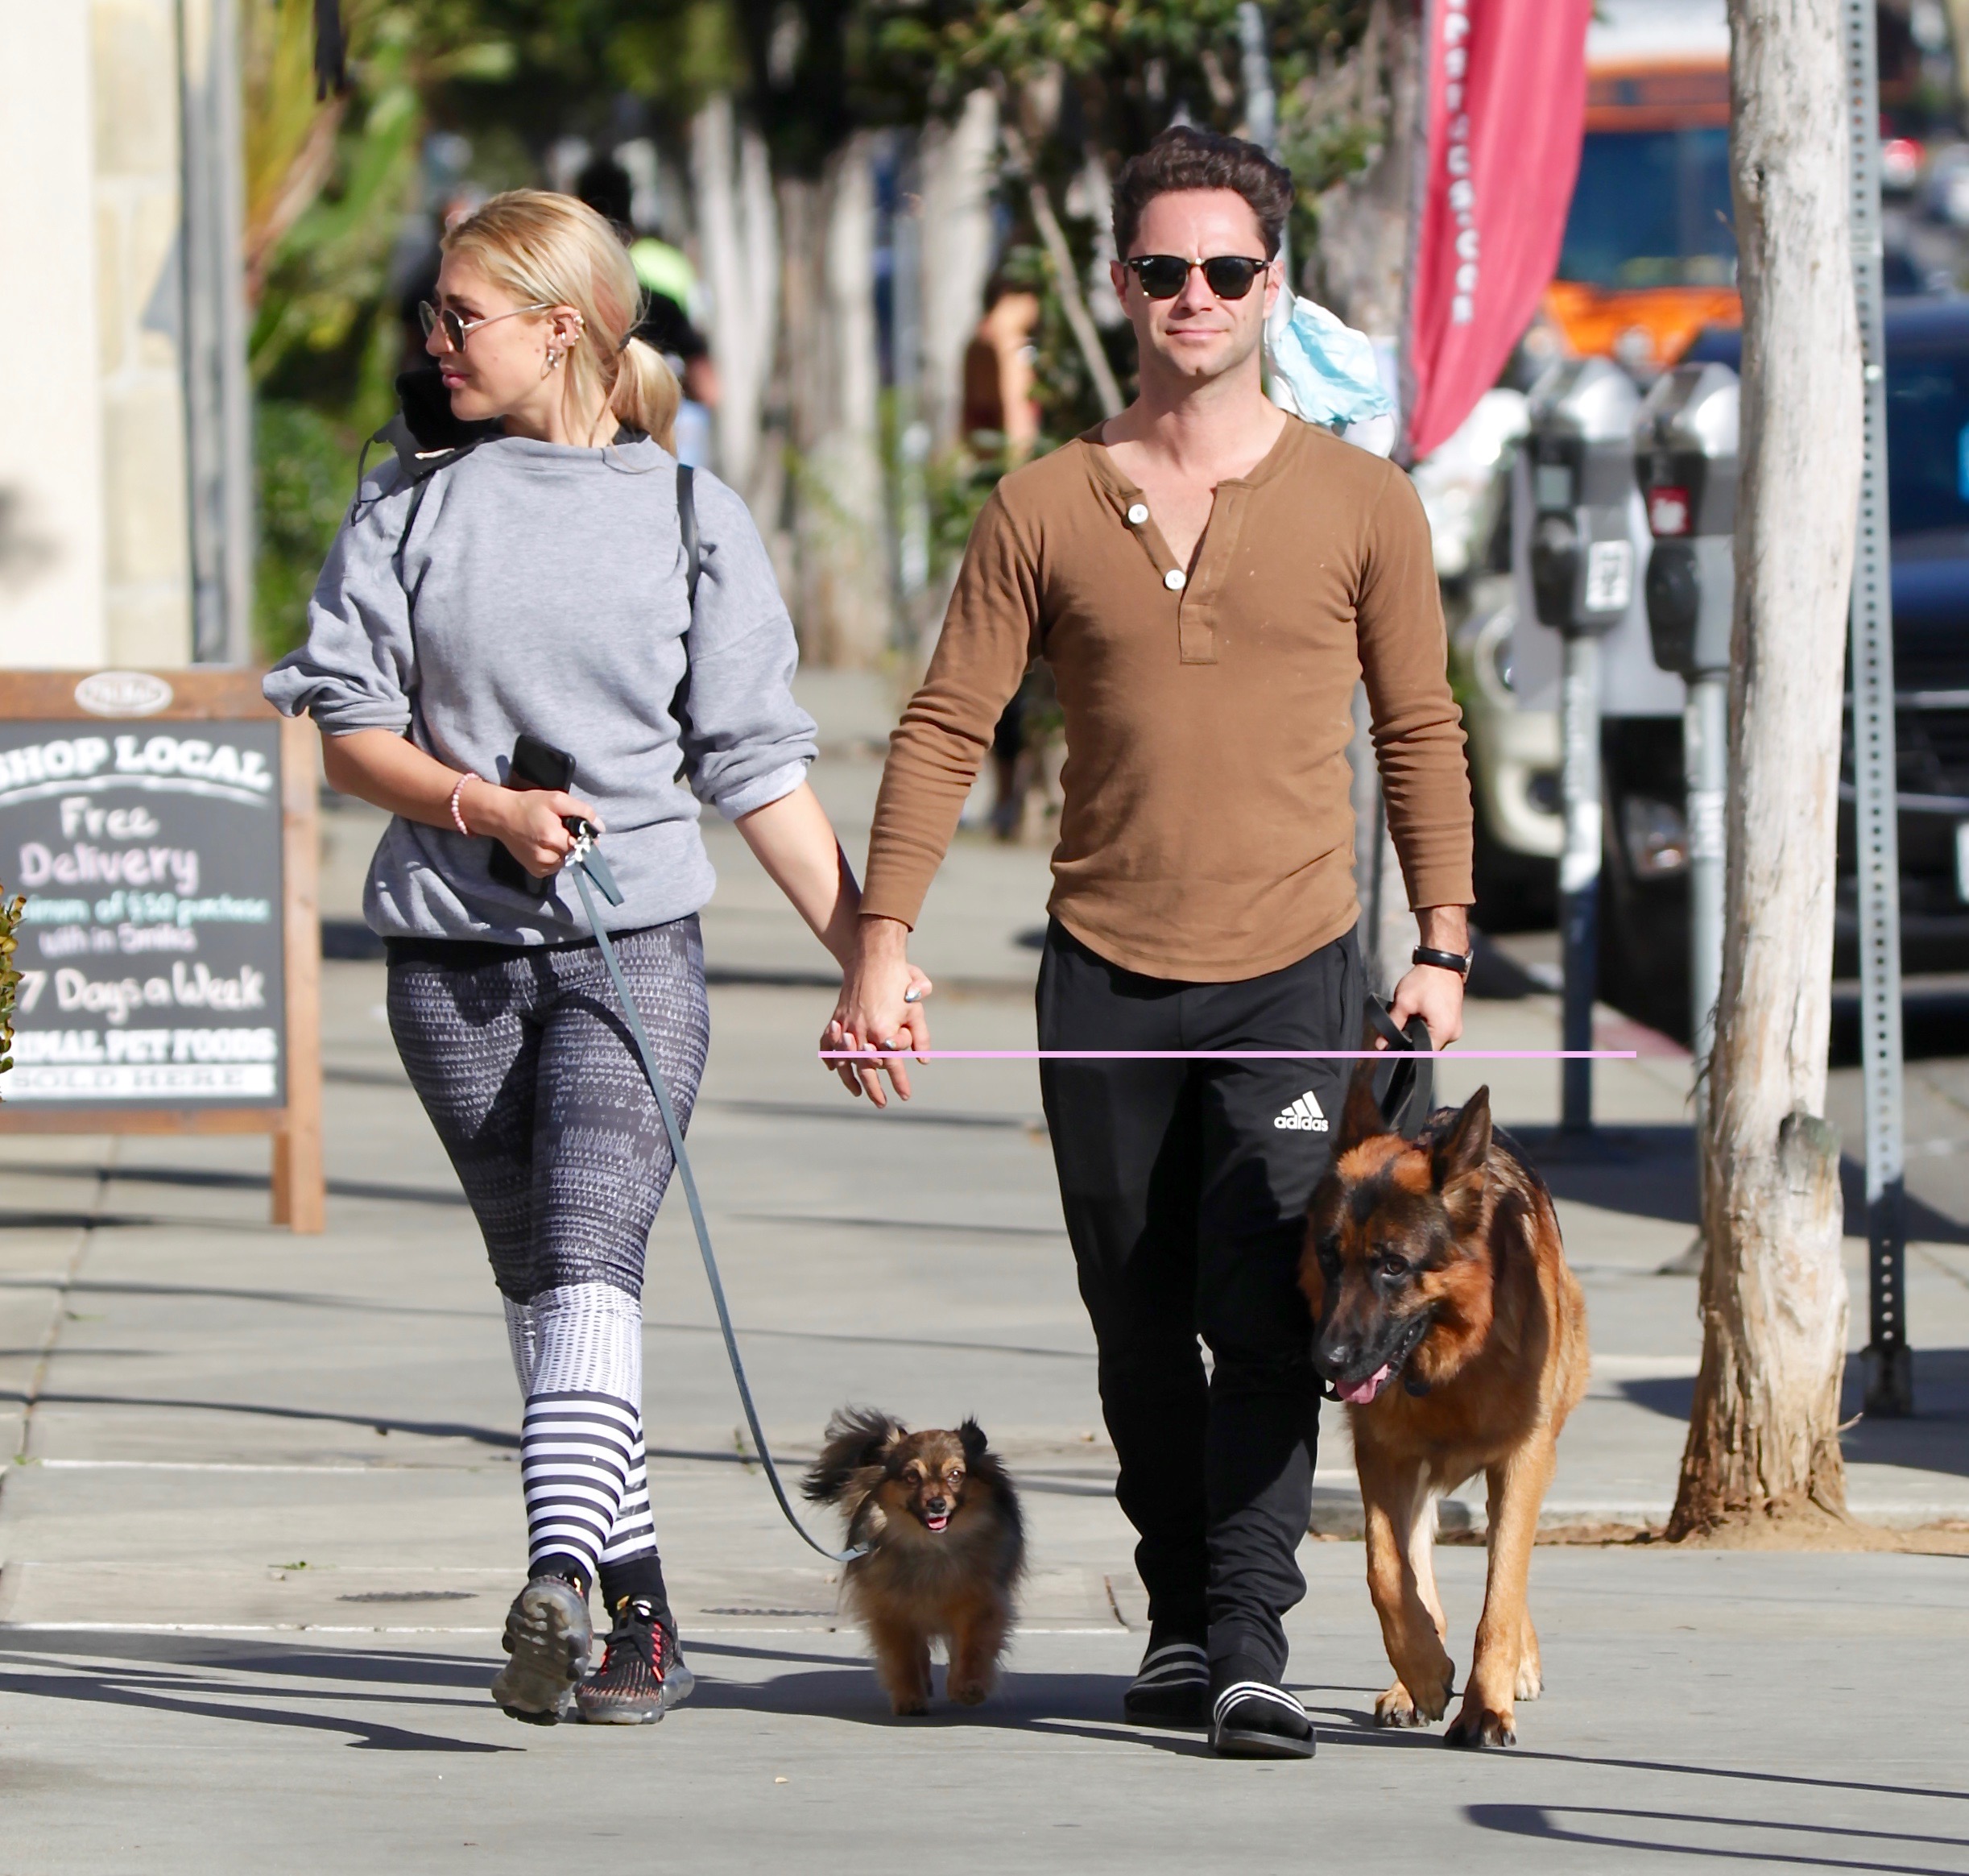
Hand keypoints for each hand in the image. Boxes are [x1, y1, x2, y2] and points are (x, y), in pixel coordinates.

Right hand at [463, 779, 600, 878]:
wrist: (502, 816)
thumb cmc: (530, 805)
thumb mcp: (557, 799)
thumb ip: (582, 811)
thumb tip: (599, 827)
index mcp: (553, 838)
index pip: (583, 844)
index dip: (583, 836)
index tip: (576, 828)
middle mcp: (546, 857)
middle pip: (575, 854)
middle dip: (573, 843)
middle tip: (560, 829)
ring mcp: (539, 866)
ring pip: (566, 862)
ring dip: (564, 851)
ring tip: (551, 836)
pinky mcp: (535, 871)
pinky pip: (554, 867)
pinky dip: (555, 858)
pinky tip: (545, 846)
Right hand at [823, 917, 930, 1106]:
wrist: (872, 957)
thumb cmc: (899, 981)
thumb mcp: (916, 1008)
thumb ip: (920, 1037)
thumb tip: (923, 1061)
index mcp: (883, 1031)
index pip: (894, 1066)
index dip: (900, 1083)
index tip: (905, 1096)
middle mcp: (862, 1032)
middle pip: (868, 1070)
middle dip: (876, 1090)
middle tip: (882, 1103)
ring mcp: (847, 1025)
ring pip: (845, 1061)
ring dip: (851, 1080)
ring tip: (858, 1093)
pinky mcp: (837, 1017)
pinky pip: (829, 1043)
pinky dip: (830, 1057)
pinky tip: (834, 1068)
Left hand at [1386, 964, 1463, 1049]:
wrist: (1442, 962)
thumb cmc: (1427, 979)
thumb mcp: (1404, 1002)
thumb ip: (1392, 1024)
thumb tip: (1381, 1044)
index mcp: (1444, 1031)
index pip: (1422, 1053)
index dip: (1406, 1051)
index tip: (1395, 1047)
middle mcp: (1453, 1033)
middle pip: (1427, 1047)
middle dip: (1411, 1039)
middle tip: (1400, 1027)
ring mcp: (1455, 1027)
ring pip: (1431, 1039)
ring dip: (1419, 1032)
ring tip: (1411, 1017)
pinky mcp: (1453, 1020)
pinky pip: (1437, 1030)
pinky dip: (1426, 1026)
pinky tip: (1419, 1014)